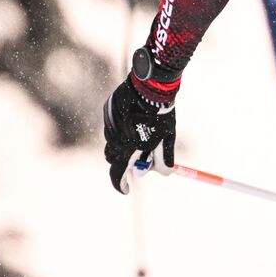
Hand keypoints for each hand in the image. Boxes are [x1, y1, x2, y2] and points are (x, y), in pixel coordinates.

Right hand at [103, 78, 174, 193]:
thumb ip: (164, 158)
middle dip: (123, 162)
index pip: (117, 174)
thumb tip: (166, 173)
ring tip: (141, 132)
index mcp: (126, 149)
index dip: (120, 184)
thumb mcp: (166, 138)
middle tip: (138, 158)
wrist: (151, 86)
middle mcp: (113, 139)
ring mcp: (109, 124)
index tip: (126, 189)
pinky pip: (112, 125)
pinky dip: (121, 127)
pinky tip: (134, 117)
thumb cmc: (161, 115)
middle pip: (113, 159)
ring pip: (112, 141)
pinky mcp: (108, 111)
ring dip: (122, 144)